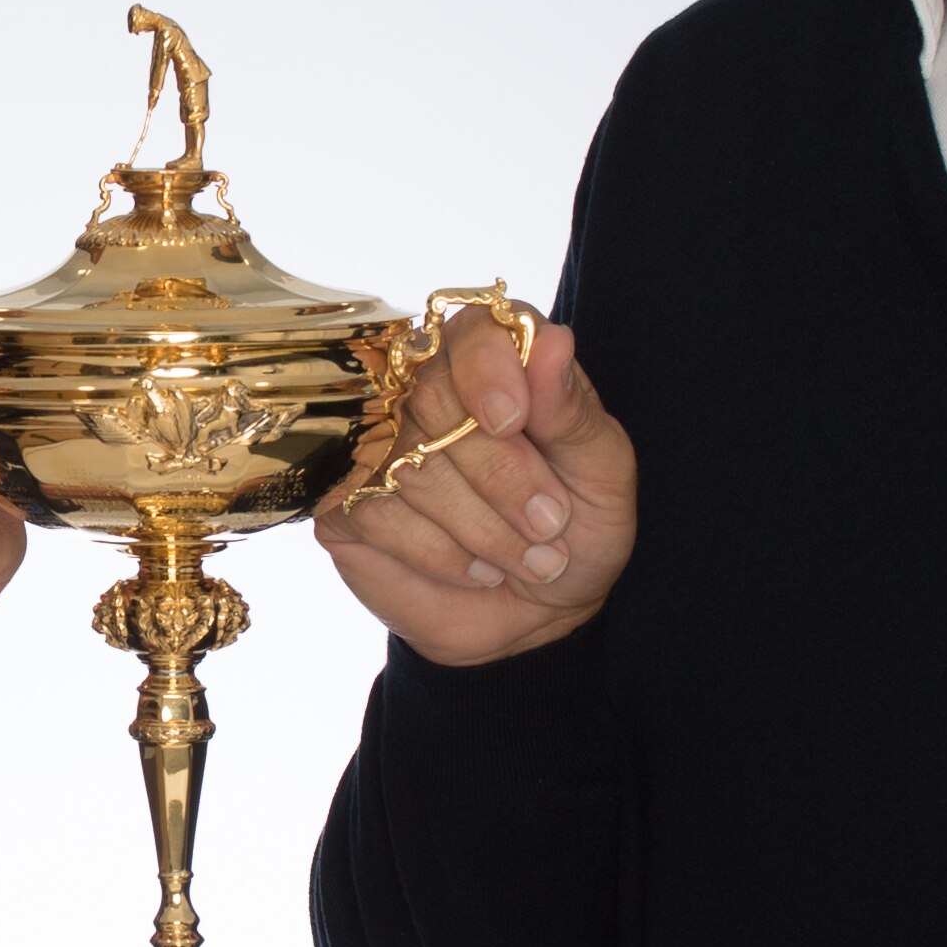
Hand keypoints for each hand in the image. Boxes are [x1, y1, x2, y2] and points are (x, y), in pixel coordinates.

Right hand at [311, 309, 636, 667]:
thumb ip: (571, 410)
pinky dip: (440, 554)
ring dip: (480, 528)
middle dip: (499, 474)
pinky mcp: (344, 500)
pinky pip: (376, 513)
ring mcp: (375, 445)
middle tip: (550, 524)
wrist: (539, 614)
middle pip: (433, 400)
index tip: (513, 421)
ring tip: (527, 560)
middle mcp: (426, 390)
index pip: (471, 331)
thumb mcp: (601, 473)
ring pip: (408, 465)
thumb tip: (553, 342)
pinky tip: (476, 568)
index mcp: (496, 363)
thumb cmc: (577, 529)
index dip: (487, 370)